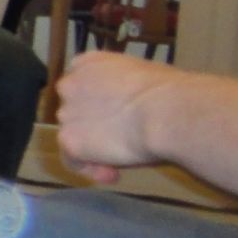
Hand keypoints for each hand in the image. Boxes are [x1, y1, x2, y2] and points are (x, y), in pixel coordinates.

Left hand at [53, 52, 179, 183]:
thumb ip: (127, 89)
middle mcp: (70, 84)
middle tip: (122, 144)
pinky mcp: (69, 139)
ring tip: (121, 164)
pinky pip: (73, 160)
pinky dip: (90, 170)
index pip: (82, 85)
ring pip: (74, 137)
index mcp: (90, 63)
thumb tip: (136, 105)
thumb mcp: (145, 78)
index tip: (117, 118)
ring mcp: (67, 112)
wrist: (168, 112)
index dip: (96, 105)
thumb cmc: (171, 92)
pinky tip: (112, 174)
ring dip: (94, 152)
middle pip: (75, 112)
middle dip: (95, 129)